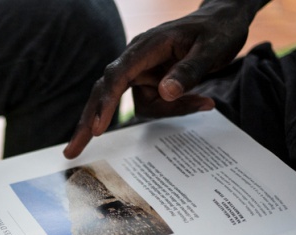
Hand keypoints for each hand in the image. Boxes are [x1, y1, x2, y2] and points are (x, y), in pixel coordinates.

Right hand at [64, 0, 268, 158]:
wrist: (223, 22)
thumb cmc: (217, 31)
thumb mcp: (211, 49)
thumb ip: (189, 70)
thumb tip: (165, 92)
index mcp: (146, 46)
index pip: (118, 75)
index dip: (106, 102)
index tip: (97, 128)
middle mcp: (137, 60)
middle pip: (105, 92)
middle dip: (90, 122)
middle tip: (72, 151)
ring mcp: (142, 73)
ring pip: (139, 105)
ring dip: (167, 111)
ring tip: (203, 102)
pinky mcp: (150, 83)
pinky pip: (154, 106)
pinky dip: (174, 109)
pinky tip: (201, 101)